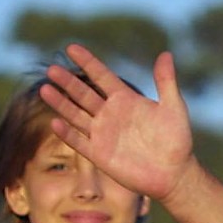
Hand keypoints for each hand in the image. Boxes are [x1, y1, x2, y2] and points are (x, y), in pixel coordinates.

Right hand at [42, 46, 195, 202]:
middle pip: (83, 94)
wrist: (174, 174)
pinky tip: (55, 122)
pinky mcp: (99, 154)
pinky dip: (67, 133)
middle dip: (68, 82)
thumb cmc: (177, 141)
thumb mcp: (174, 108)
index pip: (102, 76)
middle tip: (53, 69)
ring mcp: (102, 133)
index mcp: (125, 100)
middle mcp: (110, 114)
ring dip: (61, 103)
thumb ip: (166, 82)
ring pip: (76, 114)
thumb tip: (166, 53)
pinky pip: (79, 141)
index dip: (88, 62)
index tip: (72, 47)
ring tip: (45, 89)